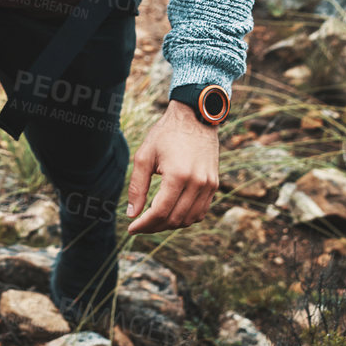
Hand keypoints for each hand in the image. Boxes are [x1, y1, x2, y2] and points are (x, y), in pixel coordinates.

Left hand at [125, 100, 218, 233]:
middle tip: (140, 224)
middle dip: (155, 226)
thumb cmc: (166, 134)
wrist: (195, 117)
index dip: (144, 224)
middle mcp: (197, 183)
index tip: (131, 228)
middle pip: (175, 219)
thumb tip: (132, 214)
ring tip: (154, 219)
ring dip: (170, 224)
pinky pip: (201, 212)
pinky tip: (172, 212)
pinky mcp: (214, 184)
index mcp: (178, 175)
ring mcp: (209, 185)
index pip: (161, 212)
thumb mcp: (145, 155)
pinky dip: (186, 217)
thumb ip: (137, 186)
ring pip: (189, 219)